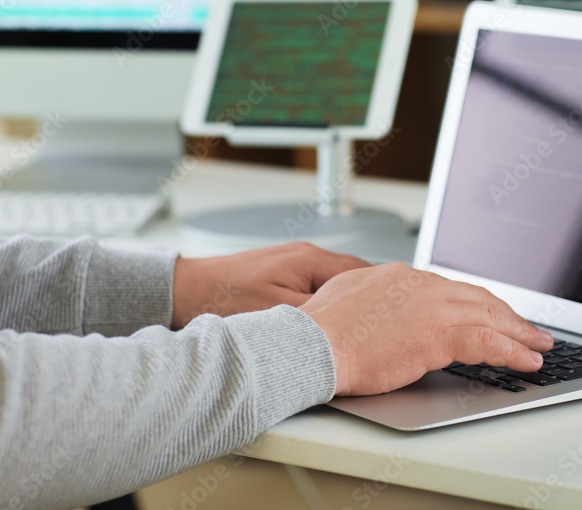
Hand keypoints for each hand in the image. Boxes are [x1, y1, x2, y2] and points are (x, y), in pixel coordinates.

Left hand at [171, 242, 369, 328]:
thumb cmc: (222, 299)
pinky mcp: (282, 272)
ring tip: (362, 326)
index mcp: (311, 260)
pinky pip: (319, 285)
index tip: (397, 314)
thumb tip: (350, 324)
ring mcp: (294, 261)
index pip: (365, 273)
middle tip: (385, 324)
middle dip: (372, 298)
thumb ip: (318, 316)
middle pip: (356, 276)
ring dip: (351, 300)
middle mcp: (306, 255)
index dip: (384, 295)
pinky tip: (328, 321)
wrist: (184, 291)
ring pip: (338, 281)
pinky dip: (331, 300)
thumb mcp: (277, 315)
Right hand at [298, 263, 553, 395]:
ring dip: (519, 332)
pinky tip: (527, 360)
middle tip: (528, 328)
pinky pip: (488, 342)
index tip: (489, 314)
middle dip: (507, 314)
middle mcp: (420, 285)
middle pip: (477, 298)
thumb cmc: (318, 331)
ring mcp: (431, 307)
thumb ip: (373, 300)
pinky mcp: (437, 334)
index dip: (475, 303)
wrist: (308, 343)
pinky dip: (513, 350)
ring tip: (538, 345)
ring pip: (490, 317)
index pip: (449, 289)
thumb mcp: (348, 300)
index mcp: (399, 277)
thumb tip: (382, 312)